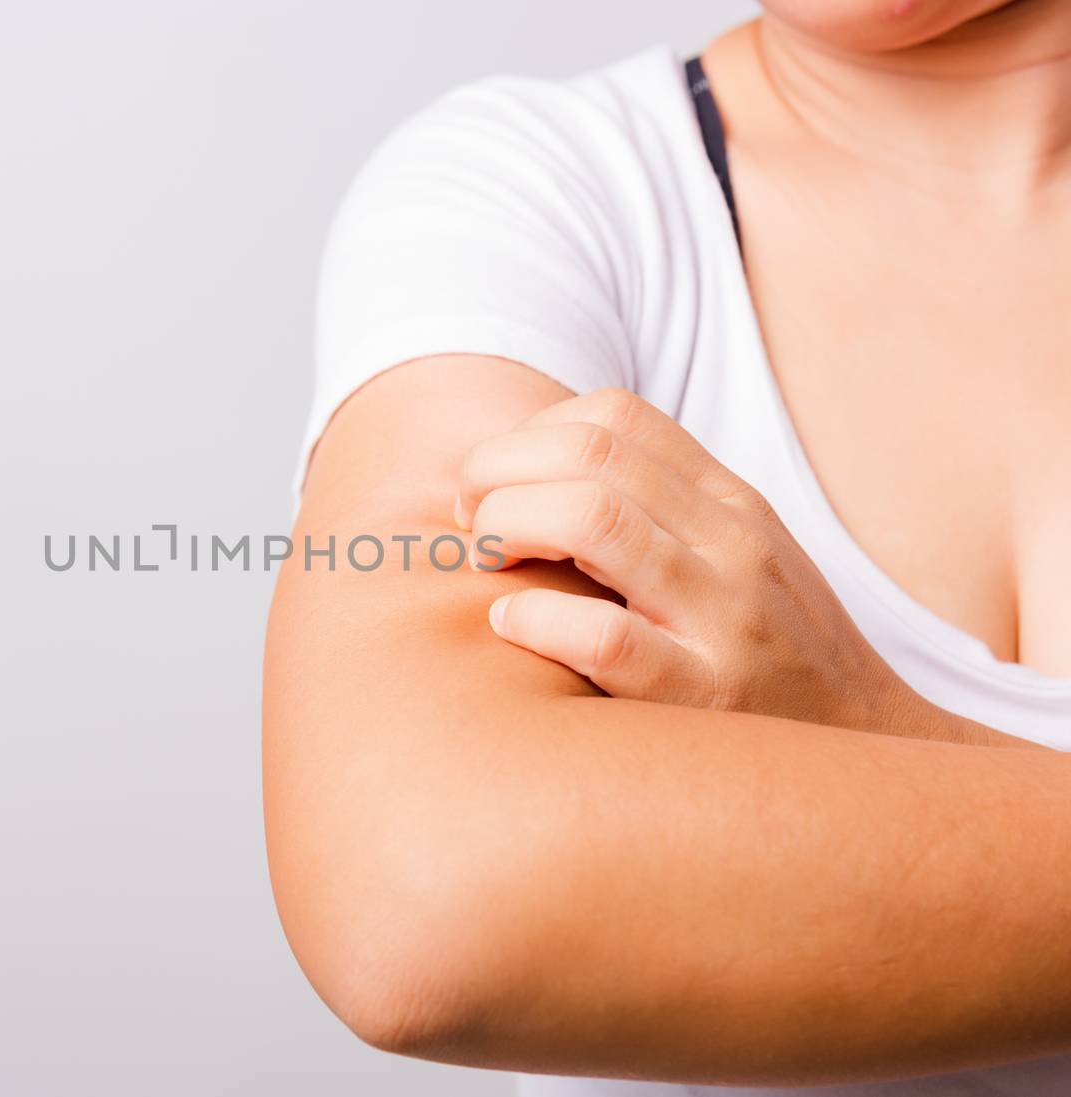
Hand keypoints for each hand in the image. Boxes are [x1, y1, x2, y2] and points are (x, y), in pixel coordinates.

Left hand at [455, 387, 941, 734]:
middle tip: (467, 517)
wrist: (870, 747)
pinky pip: (603, 638)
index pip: (617, 416)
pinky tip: (510, 624)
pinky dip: (535, 619)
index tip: (496, 477)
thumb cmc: (770, 650)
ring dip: (508, 525)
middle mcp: (731, 545)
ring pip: (593, 522)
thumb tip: (528, 473)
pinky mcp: (704, 696)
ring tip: (484, 559)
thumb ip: (656, 508)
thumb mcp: (733, 556)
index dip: (531, 433)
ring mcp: (722, 618)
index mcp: (730, 502)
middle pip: (590, 455)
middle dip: (498, 472)